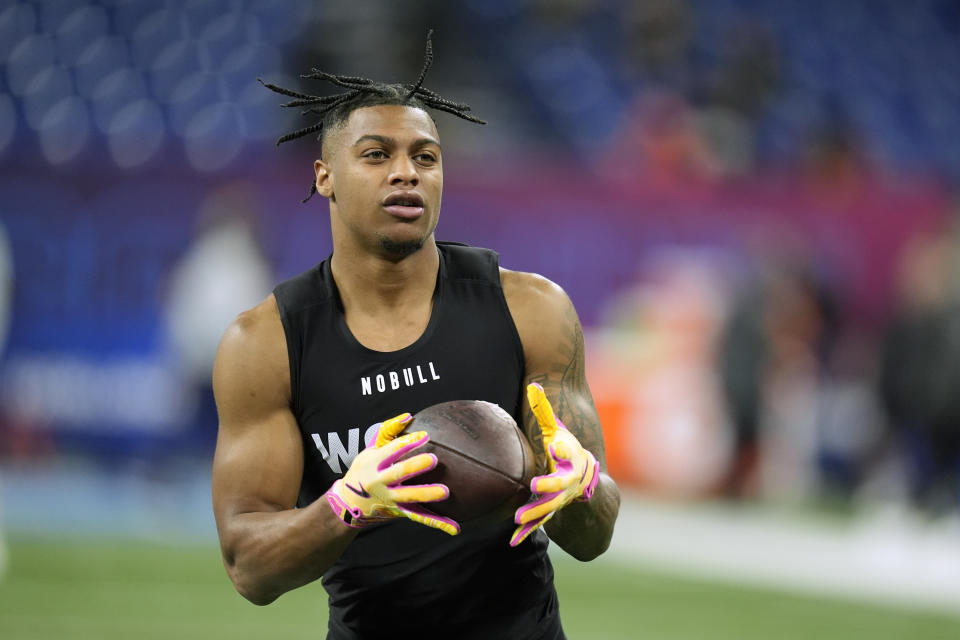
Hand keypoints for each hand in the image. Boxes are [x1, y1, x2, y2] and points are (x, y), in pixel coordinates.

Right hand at [325, 413, 459, 535]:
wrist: (349, 504)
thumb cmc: (363, 469)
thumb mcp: (369, 449)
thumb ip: (388, 431)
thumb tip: (408, 416)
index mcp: (374, 464)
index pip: (391, 451)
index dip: (408, 443)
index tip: (425, 435)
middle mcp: (381, 483)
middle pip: (399, 474)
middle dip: (415, 467)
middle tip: (432, 459)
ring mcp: (391, 499)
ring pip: (410, 498)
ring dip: (426, 495)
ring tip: (445, 491)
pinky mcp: (400, 512)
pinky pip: (420, 517)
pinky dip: (437, 523)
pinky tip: (455, 527)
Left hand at [510, 384, 599, 546]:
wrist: (588, 486)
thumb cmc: (567, 452)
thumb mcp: (558, 430)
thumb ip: (545, 411)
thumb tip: (533, 384)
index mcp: (571, 460)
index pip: (569, 454)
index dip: (563, 450)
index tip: (553, 447)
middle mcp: (569, 482)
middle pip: (561, 485)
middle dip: (550, 486)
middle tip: (534, 485)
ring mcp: (562, 500)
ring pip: (550, 508)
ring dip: (536, 513)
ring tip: (519, 517)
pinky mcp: (551, 513)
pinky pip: (539, 523)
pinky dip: (527, 532)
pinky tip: (512, 540)